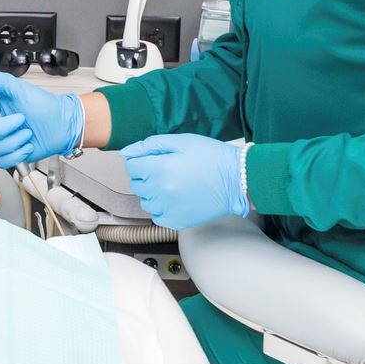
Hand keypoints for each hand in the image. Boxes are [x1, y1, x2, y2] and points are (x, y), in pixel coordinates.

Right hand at [0, 71, 84, 166]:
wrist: (62, 124)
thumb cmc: (44, 105)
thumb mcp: (18, 87)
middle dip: (3, 128)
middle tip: (21, 119)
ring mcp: (0, 141)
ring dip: (13, 142)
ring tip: (27, 133)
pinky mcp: (9, 155)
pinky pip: (1, 162)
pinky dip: (16, 154)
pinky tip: (27, 145)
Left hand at [118, 134, 249, 229]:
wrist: (237, 180)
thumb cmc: (213, 159)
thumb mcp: (181, 141)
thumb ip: (150, 145)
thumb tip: (127, 153)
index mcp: (160, 169)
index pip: (131, 166)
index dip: (142, 160)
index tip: (155, 160)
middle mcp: (160, 191)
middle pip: (136, 184)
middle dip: (147, 175)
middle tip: (168, 170)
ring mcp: (168, 209)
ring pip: (145, 201)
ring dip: (153, 192)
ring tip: (174, 184)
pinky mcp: (176, 221)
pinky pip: (156, 216)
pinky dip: (162, 207)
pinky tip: (177, 197)